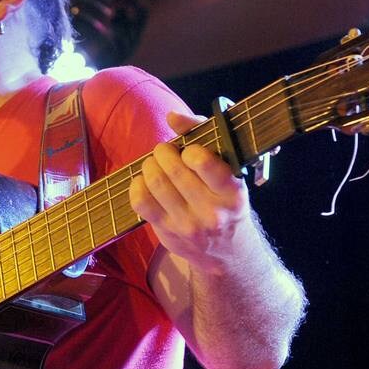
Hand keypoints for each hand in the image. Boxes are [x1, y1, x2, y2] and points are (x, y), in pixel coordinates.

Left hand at [129, 110, 252, 275]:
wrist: (228, 252)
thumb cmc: (226, 201)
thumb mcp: (228, 171)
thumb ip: (203, 136)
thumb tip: (172, 116)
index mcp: (232, 191)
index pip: (202, 162)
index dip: (189, 150)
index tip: (188, 151)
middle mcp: (211, 211)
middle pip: (173, 169)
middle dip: (163, 152)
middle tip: (164, 152)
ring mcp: (188, 224)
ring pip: (155, 183)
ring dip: (149, 165)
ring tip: (154, 164)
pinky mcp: (167, 232)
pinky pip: (140, 201)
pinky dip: (137, 185)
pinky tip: (145, 182)